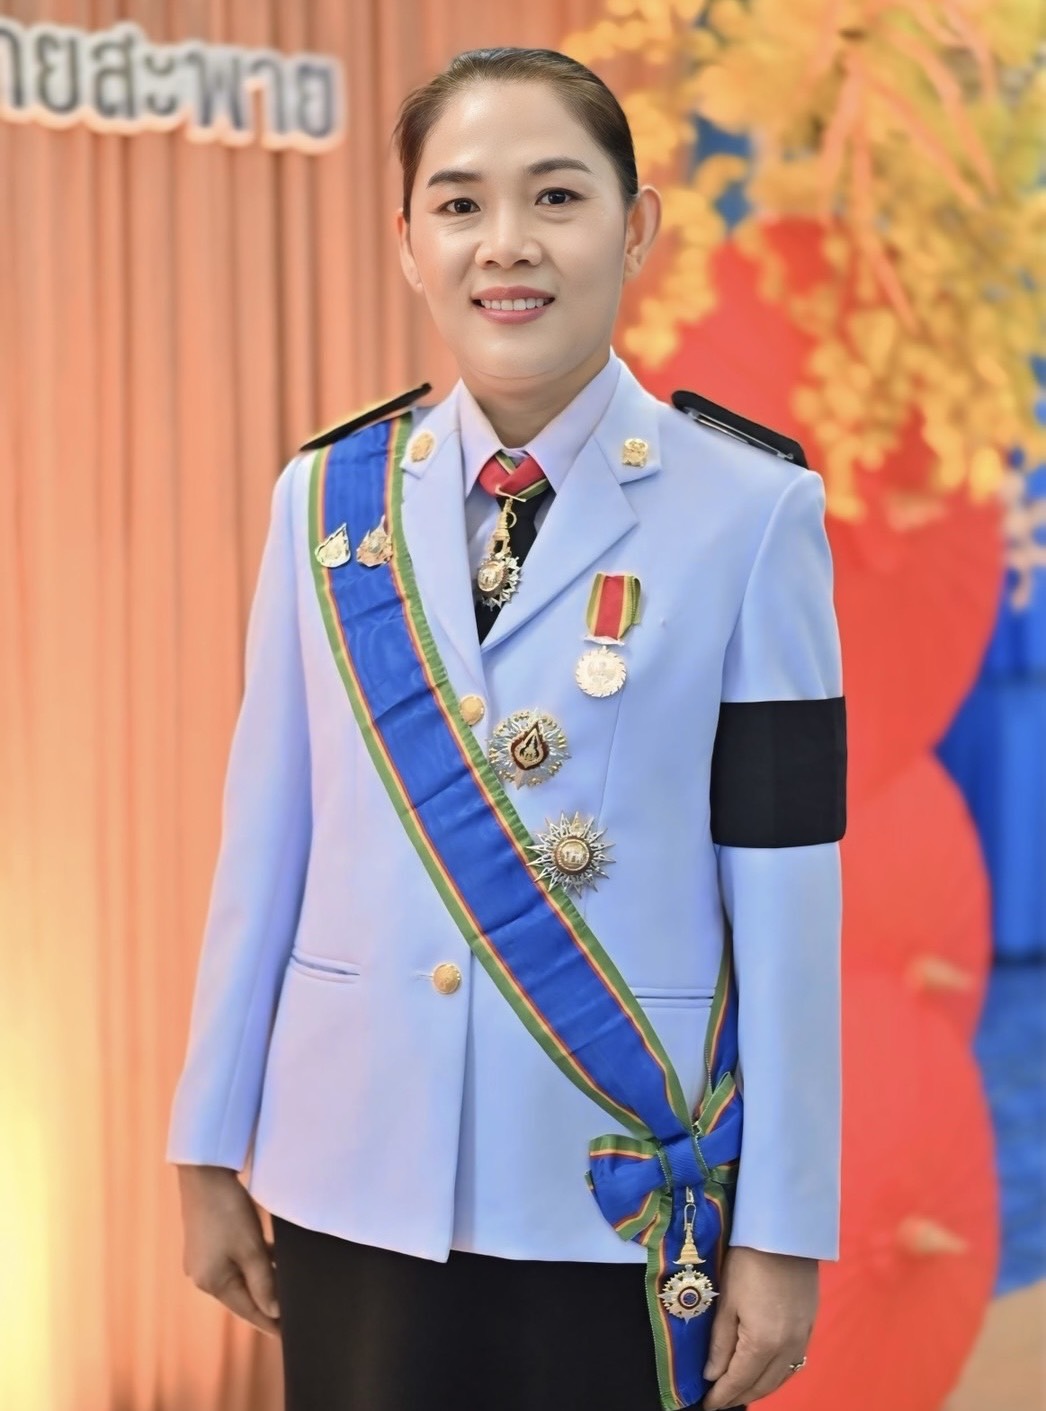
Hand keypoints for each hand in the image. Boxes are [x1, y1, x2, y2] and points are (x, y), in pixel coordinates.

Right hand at [177, 1164, 280, 1336]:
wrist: (204, 1173)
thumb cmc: (227, 1210)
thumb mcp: (250, 1248)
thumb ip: (263, 1281)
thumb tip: (273, 1312)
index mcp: (212, 1283)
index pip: (247, 1311)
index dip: (270, 1322)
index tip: (290, 1334)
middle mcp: (204, 1276)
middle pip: (243, 1296)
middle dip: (267, 1303)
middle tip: (294, 1313)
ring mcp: (204, 1259)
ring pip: (240, 1277)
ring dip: (262, 1281)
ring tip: (287, 1289)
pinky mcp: (208, 1243)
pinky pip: (235, 1261)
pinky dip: (253, 1263)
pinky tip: (273, 1260)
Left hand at [701, 1246, 815, 1408]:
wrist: (785, 1233)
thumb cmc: (748, 1262)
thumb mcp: (727, 1302)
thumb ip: (720, 1343)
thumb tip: (712, 1375)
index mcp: (763, 1343)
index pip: (740, 1381)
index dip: (722, 1396)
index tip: (708, 1405)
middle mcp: (788, 1347)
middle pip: (763, 1385)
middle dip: (740, 1396)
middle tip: (720, 1400)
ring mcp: (803, 1337)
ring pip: (782, 1377)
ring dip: (760, 1388)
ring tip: (740, 1390)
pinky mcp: (810, 1325)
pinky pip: (795, 1362)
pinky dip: (778, 1373)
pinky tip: (766, 1371)